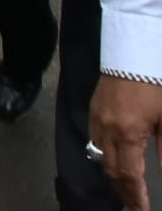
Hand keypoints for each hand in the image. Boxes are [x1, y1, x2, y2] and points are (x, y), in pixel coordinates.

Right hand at [89, 73, 161, 210]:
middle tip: (135, 206)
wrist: (132, 53)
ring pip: (99, 158)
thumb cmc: (155, 85)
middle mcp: (106, 130)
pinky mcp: (93, 111)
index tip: (142, 210)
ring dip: (112, 177)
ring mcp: (96, 120)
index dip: (136, 197)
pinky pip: (94, 142)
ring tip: (126, 190)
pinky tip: (114, 161)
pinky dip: (104, 158)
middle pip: (110, 170)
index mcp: (127, 134)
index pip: (129, 175)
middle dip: (123, 192)